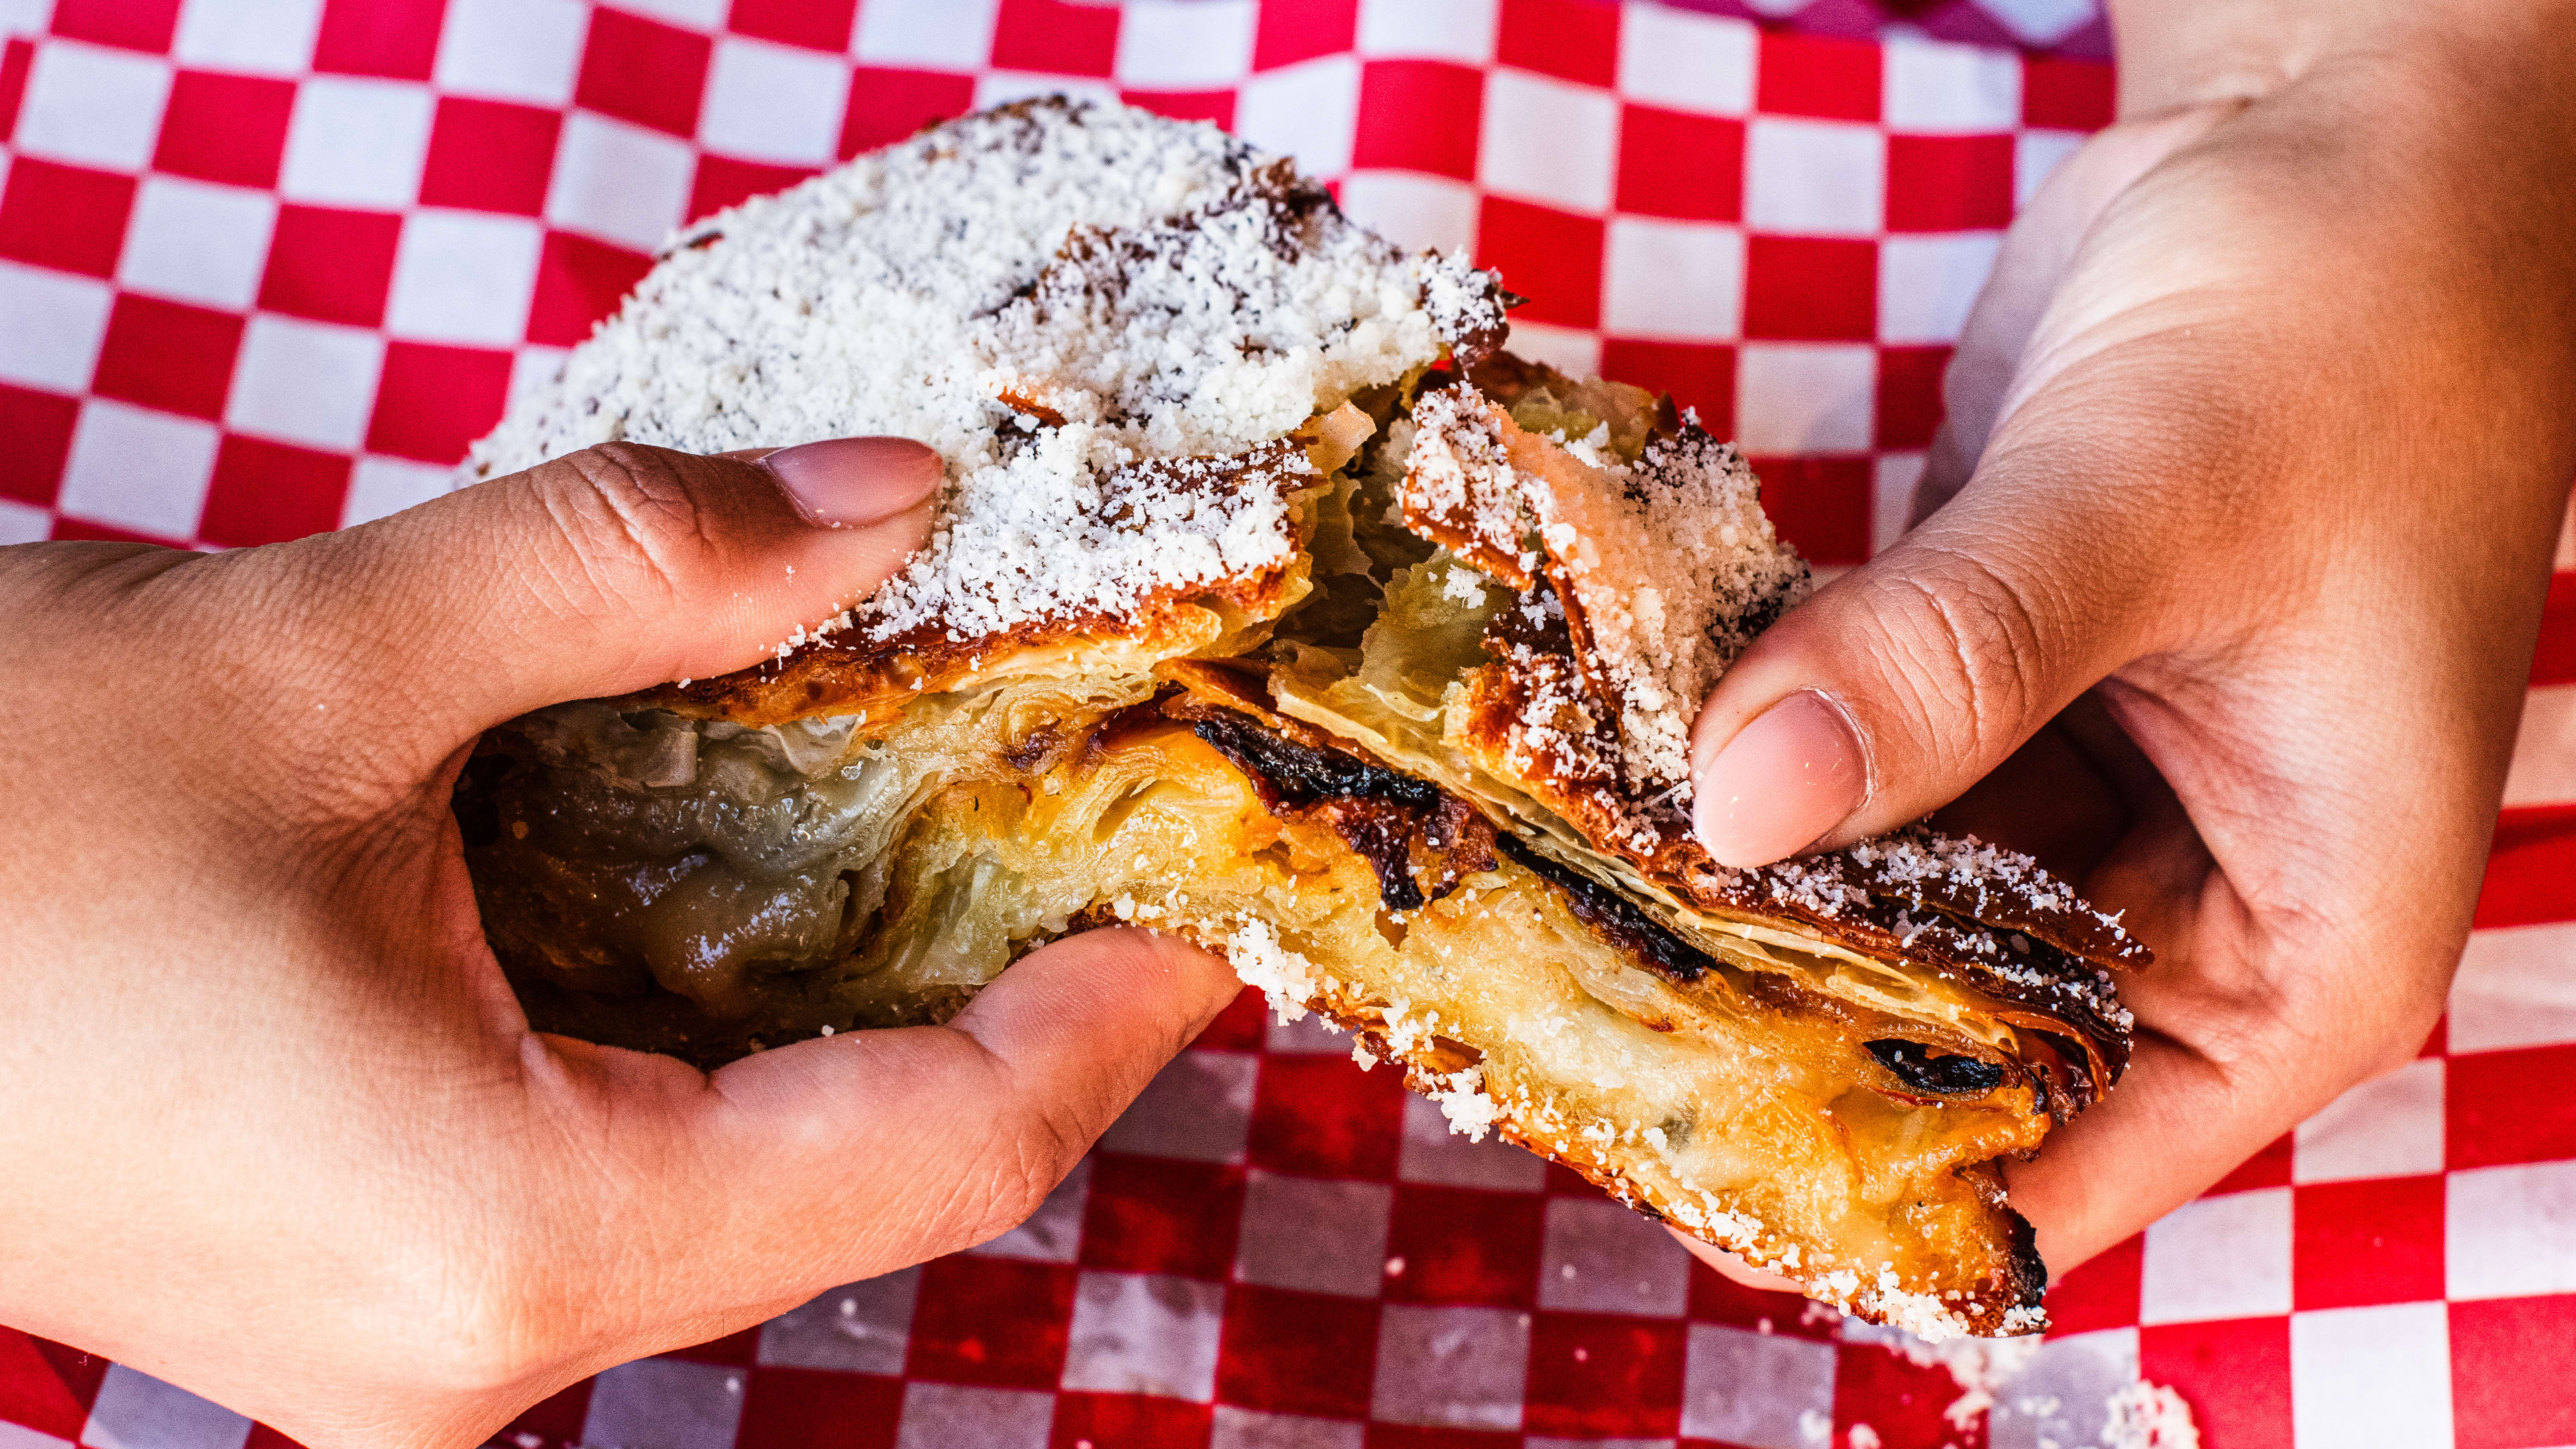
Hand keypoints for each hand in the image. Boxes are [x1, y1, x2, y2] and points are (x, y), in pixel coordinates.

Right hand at [0, 440, 1238, 1445]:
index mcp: (510, 1238)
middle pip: (853, 1177)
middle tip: (1085, 821)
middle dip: (985, 1000)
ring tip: (942, 824)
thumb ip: (637, 568)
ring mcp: (406, 1326)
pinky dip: (699, 1027)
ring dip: (841, 1003)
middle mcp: (475, 1339)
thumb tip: (882, 501)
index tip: (1206, 908)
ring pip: (735, 1175)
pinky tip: (735, 881)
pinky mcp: (347, 1272)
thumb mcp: (320, 659)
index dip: (1107, 1024)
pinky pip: (607, 1163)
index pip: (941, 1154)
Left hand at [1683, 0, 2575, 1284]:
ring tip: (1554, 900)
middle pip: (1953, 1061)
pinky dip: (1751, 778)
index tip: (1680, 1150)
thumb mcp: (2158, 503)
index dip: (1884, 1191)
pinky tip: (1615, 775)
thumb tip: (1746, 801)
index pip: (2078, 1172)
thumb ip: (1955, 658)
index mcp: (2300, 953)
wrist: (2330, 158)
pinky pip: (1851, 788)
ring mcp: (2076, 807)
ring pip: (1882, 923)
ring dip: (1737, 902)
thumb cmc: (2349, 332)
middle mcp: (2185, 913)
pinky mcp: (1986, 704)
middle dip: (1772, 1032)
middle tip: (1565, 1010)